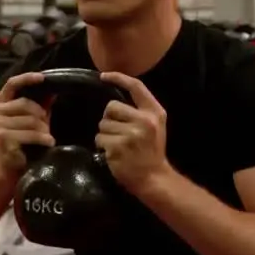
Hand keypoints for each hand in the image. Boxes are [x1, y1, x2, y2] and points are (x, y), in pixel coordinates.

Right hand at [0, 72, 55, 171]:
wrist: (11, 167)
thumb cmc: (22, 143)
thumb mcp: (32, 121)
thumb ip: (40, 105)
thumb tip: (53, 91)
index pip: (12, 84)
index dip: (27, 79)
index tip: (42, 78)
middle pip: (26, 103)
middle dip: (41, 115)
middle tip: (47, 127)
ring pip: (31, 119)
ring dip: (44, 130)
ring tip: (47, 138)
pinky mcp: (4, 138)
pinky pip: (31, 133)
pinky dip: (43, 138)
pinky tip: (47, 143)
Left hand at [95, 72, 170, 191]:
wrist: (153, 177)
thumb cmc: (152, 151)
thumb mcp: (155, 126)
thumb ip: (140, 110)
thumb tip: (114, 98)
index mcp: (154, 112)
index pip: (136, 87)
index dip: (118, 78)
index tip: (103, 76)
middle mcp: (144, 121)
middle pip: (111, 106)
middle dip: (109, 118)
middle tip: (117, 132)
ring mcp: (131, 134)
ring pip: (102, 124)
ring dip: (105, 134)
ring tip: (117, 144)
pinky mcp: (117, 147)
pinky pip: (99, 138)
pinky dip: (102, 146)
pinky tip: (113, 153)